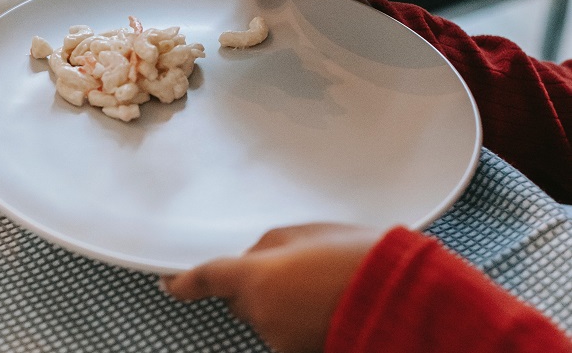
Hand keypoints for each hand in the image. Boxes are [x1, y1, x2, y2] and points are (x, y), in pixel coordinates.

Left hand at [162, 224, 380, 352]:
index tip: (170, 282)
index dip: (184, 282)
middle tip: (294, 266)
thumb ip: (270, 245)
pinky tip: (328, 303)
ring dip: (282, 300)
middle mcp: (261, 314)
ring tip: (323, 283)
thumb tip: (257, 257)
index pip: (205, 279)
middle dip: (255, 283)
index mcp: (254, 278)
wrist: (403, 301)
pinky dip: (299, 318)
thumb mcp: (307, 233)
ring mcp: (282, 339)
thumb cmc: (359, 260)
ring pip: (266, 315)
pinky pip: (288, 330)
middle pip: (240, 298)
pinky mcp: (302, 352)